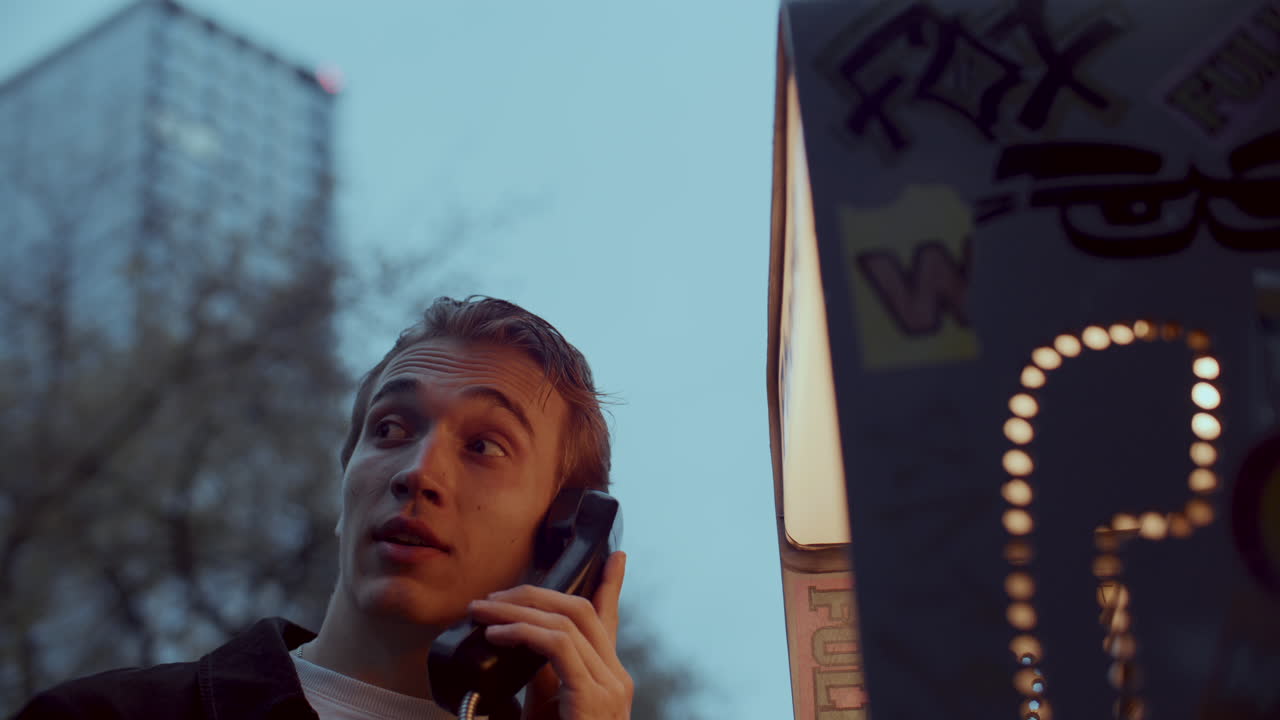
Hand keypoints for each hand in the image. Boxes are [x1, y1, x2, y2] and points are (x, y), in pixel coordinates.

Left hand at [467, 551, 631, 719]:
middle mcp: (616, 678)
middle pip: (580, 611)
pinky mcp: (593, 696)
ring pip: (565, 623)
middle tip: (494, 596)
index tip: (614, 557)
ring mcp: (609, 686)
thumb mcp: (549, 707)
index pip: (608, 621)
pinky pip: (557, 645)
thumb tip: (524, 642)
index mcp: (610, 678)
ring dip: (517, 610)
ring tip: (483, 612)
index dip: (609, 585)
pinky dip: (522, 632)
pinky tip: (496, 634)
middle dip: (534, 595)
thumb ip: (544, 676)